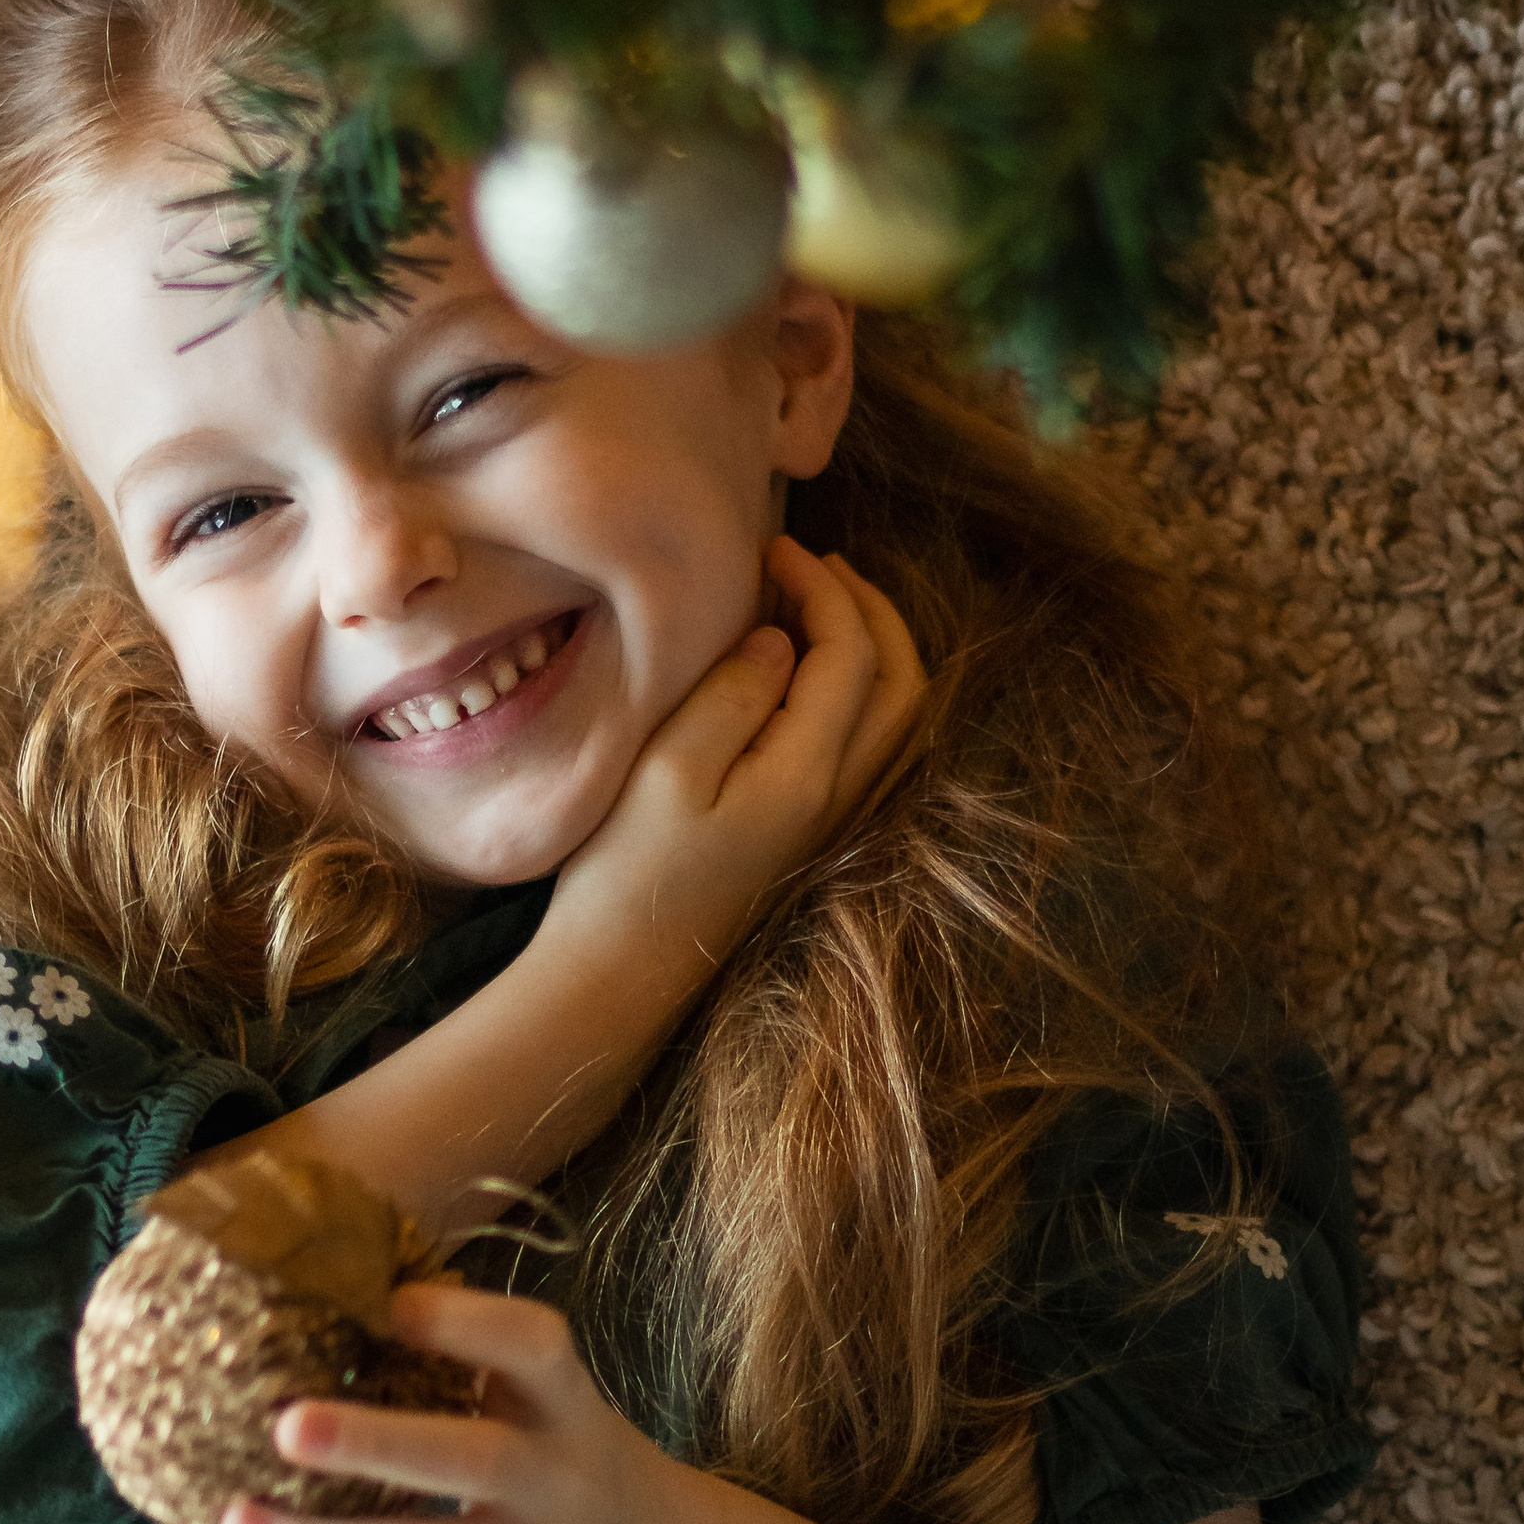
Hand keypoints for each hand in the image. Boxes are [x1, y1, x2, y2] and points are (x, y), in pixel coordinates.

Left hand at [213, 1282, 697, 1523]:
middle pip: (470, 1461)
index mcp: (570, 1403)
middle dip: (370, 1445)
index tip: (387, 1302)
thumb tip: (334, 1307)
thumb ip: (474, 1365)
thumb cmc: (569, 1457)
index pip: (533, 1347)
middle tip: (281, 1425)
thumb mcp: (551, 1401)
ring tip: (236, 1523)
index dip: (463, 1323)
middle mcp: (562, 1480)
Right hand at [547, 535, 926, 982]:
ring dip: (873, 644)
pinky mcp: (812, 832)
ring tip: (821, 599)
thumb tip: (781, 639)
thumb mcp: (666, 770)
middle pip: (900, 680)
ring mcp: (834, 819)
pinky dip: (859, 686)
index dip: (822, 588)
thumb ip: (732, 695)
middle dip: (868, 607)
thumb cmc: (628, 871)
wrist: (623, 975)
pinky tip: (809, 671)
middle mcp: (841, 796)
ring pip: (896, 715)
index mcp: (808, 772)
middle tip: (811, 561)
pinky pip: (871, 742)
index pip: (850, 653)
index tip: (772, 548)